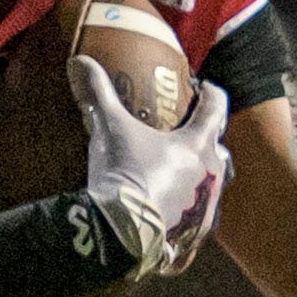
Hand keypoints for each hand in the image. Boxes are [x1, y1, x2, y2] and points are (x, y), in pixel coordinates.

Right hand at [72, 54, 229, 279]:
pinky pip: (197, 221)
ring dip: (199, 179)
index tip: (206, 88)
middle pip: (217, 150)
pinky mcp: (195, 235)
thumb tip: (79, 62)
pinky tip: (173, 216)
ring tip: (180, 178)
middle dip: (206, 142)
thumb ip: (98, 93)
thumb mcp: (109, 129)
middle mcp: (210, 175)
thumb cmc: (123, 173)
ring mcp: (205, 207)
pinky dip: (187, 215)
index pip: (215, 109)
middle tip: (190, 137)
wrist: (121, 232)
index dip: (212, 94)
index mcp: (197, 145)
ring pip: (212, 187)